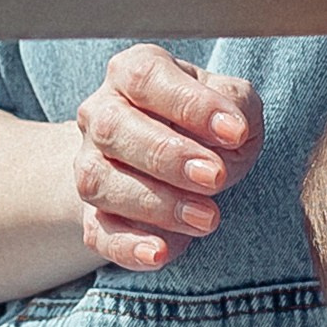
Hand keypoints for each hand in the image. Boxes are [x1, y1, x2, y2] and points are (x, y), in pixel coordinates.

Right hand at [73, 45, 264, 273]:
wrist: (167, 163)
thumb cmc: (205, 125)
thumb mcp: (231, 102)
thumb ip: (236, 104)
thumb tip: (232, 128)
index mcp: (133, 73)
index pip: (147, 78)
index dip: (190, 105)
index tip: (234, 132)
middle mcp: (101, 113)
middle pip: (113, 128)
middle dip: (167, 156)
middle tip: (216, 177)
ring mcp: (90, 164)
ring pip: (101, 182)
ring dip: (155, 203)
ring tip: (207, 218)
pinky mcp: (92, 213)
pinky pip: (98, 232)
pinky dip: (128, 246)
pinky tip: (161, 253)